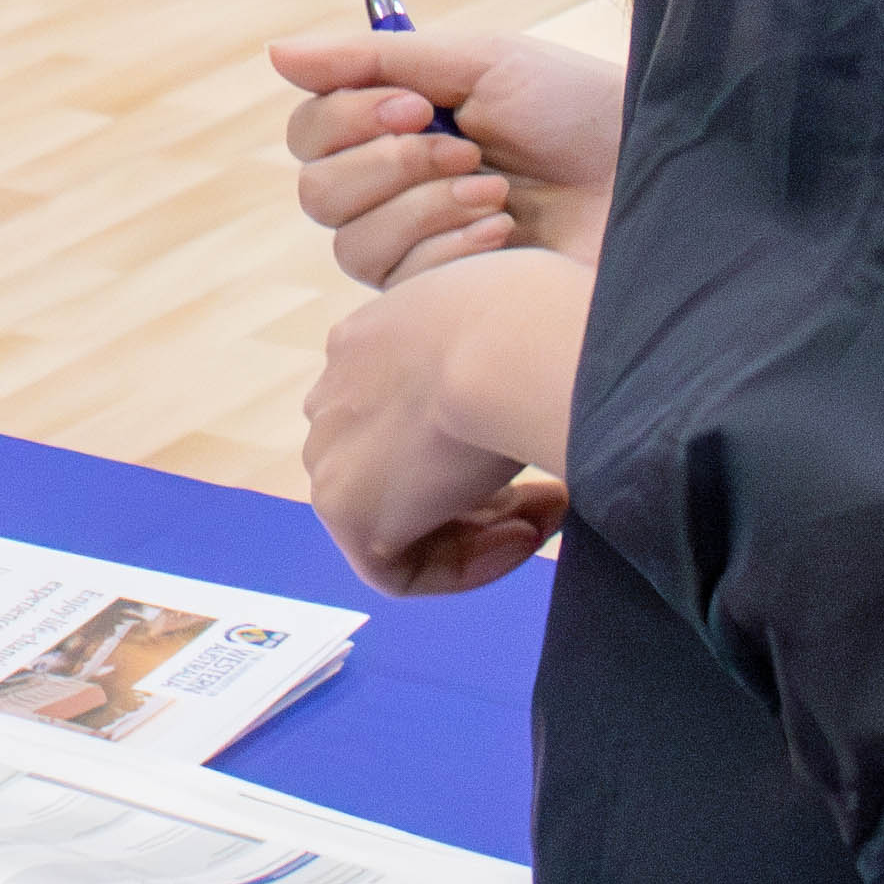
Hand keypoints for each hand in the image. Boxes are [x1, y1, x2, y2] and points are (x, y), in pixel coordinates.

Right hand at [270, 25, 621, 279]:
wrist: (658, 181)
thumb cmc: (578, 114)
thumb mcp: (483, 65)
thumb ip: (377, 59)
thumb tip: (275, 54)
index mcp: (396, 130)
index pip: (310, 132)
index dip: (347, 119)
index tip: (417, 105)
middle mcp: (395, 194)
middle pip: (316, 192)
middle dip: (386, 166)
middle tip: (462, 148)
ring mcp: (419, 254)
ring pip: (351, 243)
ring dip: (422, 208)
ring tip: (495, 192)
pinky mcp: (447, 308)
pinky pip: (401, 288)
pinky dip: (452, 252)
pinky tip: (508, 238)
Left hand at [300, 251, 589, 595]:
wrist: (508, 347)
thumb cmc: (539, 316)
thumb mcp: (514, 314)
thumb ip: (498, 348)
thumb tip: (538, 370)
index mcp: (371, 337)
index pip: (411, 407)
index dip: (480, 435)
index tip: (538, 436)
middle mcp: (338, 389)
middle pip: (403, 463)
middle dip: (480, 489)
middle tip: (551, 493)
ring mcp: (332, 449)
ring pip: (399, 516)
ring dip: (483, 527)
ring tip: (550, 514)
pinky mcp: (343, 510)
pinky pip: (398, 569)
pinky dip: (467, 566)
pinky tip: (526, 539)